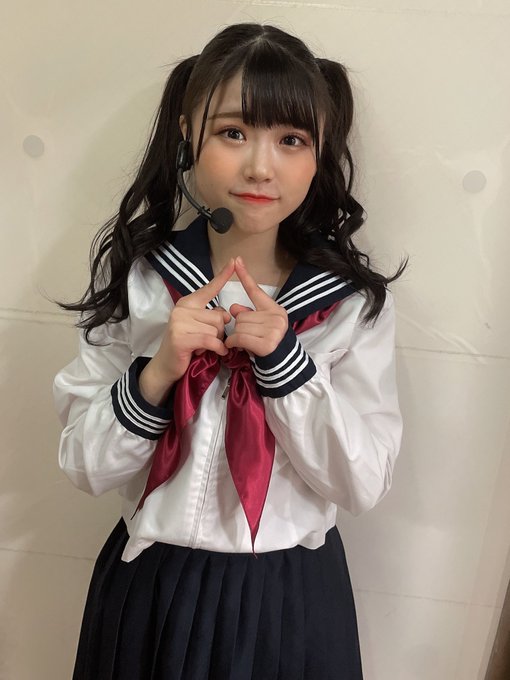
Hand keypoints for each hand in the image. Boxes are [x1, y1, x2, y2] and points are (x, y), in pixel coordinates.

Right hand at [151, 258, 234, 383]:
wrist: (166, 366)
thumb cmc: (186, 346)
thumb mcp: (200, 327)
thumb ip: (212, 317)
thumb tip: (226, 315)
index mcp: (188, 303)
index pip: (209, 288)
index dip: (222, 276)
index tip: (234, 261)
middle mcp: (182, 309)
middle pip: (219, 316)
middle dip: (219, 332)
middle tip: (206, 340)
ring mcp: (179, 323)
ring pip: (216, 330)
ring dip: (215, 342)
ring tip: (202, 347)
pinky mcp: (181, 338)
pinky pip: (210, 340)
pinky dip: (217, 349)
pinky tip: (215, 353)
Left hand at [224, 256, 287, 356]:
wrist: (281, 363)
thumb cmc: (267, 342)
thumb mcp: (259, 325)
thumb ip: (247, 313)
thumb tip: (233, 308)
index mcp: (275, 309)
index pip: (256, 291)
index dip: (245, 276)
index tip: (236, 260)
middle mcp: (277, 318)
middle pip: (242, 315)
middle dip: (240, 327)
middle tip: (249, 337)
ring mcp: (273, 331)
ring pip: (239, 327)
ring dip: (237, 337)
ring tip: (247, 343)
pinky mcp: (266, 344)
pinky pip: (239, 338)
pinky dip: (233, 343)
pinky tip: (238, 347)